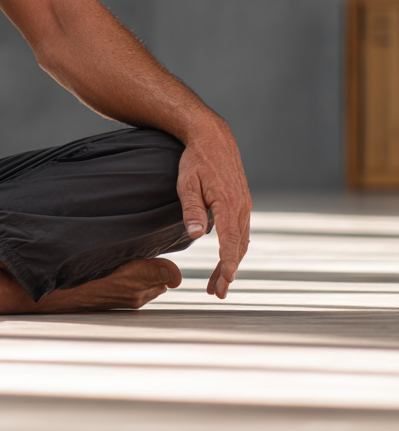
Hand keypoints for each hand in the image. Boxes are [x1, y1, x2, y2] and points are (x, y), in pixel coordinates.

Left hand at [176, 119, 251, 298]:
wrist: (213, 137)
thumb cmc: (195, 159)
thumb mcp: (186, 181)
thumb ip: (192, 208)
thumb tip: (196, 235)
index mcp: (228, 202)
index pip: (231, 241)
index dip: (227, 264)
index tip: (224, 281)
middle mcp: (242, 206)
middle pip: (238, 247)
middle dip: (228, 272)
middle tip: (216, 292)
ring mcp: (245, 204)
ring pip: (242, 241)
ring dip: (232, 263)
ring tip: (218, 282)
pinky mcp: (243, 202)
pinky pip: (242, 231)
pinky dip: (236, 248)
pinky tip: (228, 257)